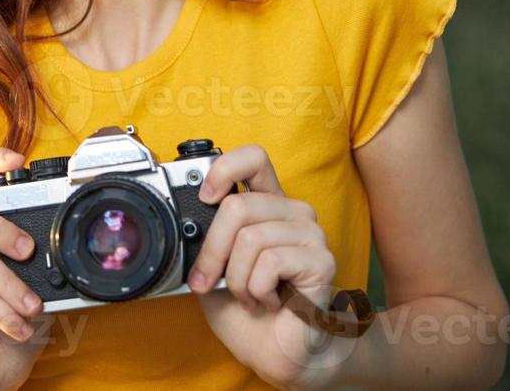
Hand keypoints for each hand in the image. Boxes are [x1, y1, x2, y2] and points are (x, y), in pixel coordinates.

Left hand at [187, 144, 350, 390]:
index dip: (224, 170)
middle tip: (209, 281)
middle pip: (237, 206)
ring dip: (236, 279)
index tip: (204, 197)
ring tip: (248, 295)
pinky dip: (257, 290)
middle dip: (212, 252)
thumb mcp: (214, 267)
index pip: (254, 158)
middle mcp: (292, 212)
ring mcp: (310, 234)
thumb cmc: (246, 308)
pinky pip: (270, 263)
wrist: (273, 351)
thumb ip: (206, 239)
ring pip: (250, 238)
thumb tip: (187, 224)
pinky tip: (269, 300)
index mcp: (267, 205)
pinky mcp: (321, 261)